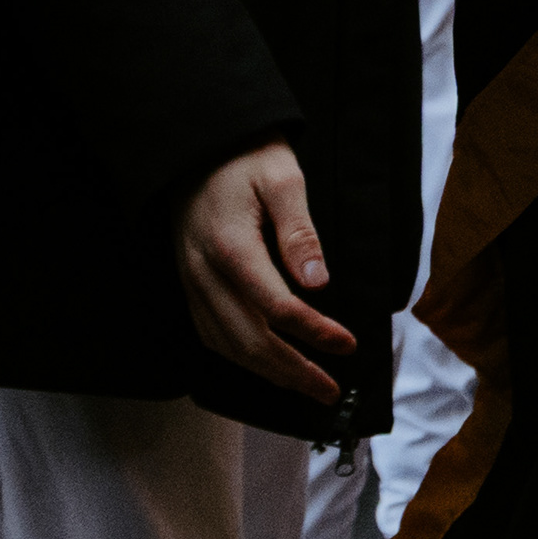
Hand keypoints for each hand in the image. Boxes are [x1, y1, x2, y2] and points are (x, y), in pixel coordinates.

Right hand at [173, 136, 361, 405]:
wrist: (198, 148)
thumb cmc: (246, 159)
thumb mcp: (283, 180)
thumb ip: (299, 233)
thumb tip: (318, 283)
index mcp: (232, 248)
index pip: (277, 308)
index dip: (314, 332)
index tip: (347, 345)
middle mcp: (206, 275)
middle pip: (249, 340)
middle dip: (293, 371)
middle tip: (330, 390)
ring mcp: (193, 283)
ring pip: (227, 345)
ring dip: (268, 373)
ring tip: (306, 387)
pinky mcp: (190, 285)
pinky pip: (211, 334)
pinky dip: (239, 357)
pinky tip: (265, 365)